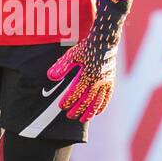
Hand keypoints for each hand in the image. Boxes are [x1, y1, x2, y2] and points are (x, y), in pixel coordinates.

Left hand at [46, 0, 130, 121]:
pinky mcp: (110, 82)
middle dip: (77, 110)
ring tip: (82, 119)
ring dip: (89, 112)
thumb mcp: (72, 55)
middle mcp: (97, 81)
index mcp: (87, 75)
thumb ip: (61, 67)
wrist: (104, 41)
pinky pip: (107, 98)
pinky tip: (96, 113)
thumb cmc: (86, 48)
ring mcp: (105, 82)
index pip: (76, 93)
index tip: (61, 106)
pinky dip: (102, 106)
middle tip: (69, 116)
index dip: (68, 101)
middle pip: (86, 101)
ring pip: (97, 102)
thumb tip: (50, 77)